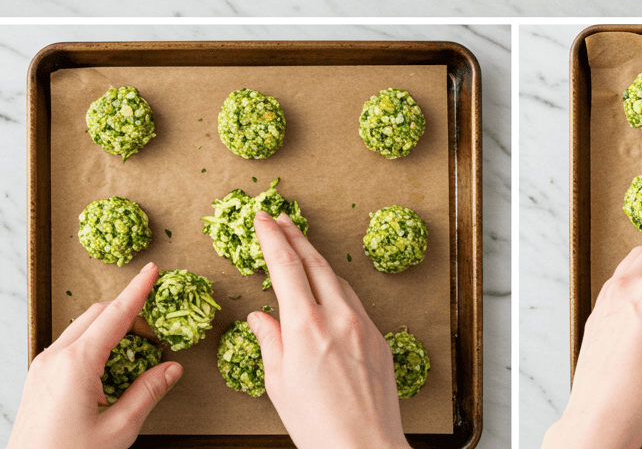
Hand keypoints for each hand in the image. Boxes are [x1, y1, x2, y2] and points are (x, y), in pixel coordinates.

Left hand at [7, 261, 181, 448]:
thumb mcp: (117, 431)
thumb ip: (147, 393)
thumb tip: (172, 369)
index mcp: (77, 363)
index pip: (116, 314)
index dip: (138, 290)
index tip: (153, 270)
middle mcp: (55, 358)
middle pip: (97, 314)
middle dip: (127, 310)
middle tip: (154, 327)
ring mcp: (42, 367)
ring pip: (81, 327)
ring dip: (109, 326)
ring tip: (133, 348)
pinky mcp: (37, 379)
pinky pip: (68, 344)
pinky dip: (92, 341)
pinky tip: (106, 366)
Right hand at [247, 211, 409, 448]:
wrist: (364, 448)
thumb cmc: (316, 426)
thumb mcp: (279, 385)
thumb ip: (270, 341)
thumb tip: (260, 317)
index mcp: (306, 326)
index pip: (285, 266)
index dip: (272, 237)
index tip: (262, 219)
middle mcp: (337, 316)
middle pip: (314, 261)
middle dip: (295, 235)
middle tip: (280, 218)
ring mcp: (362, 322)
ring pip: (337, 279)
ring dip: (317, 260)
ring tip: (300, 249)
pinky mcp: (379, 335)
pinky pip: (354, 300)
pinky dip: (336, 288)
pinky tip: (328, 291)